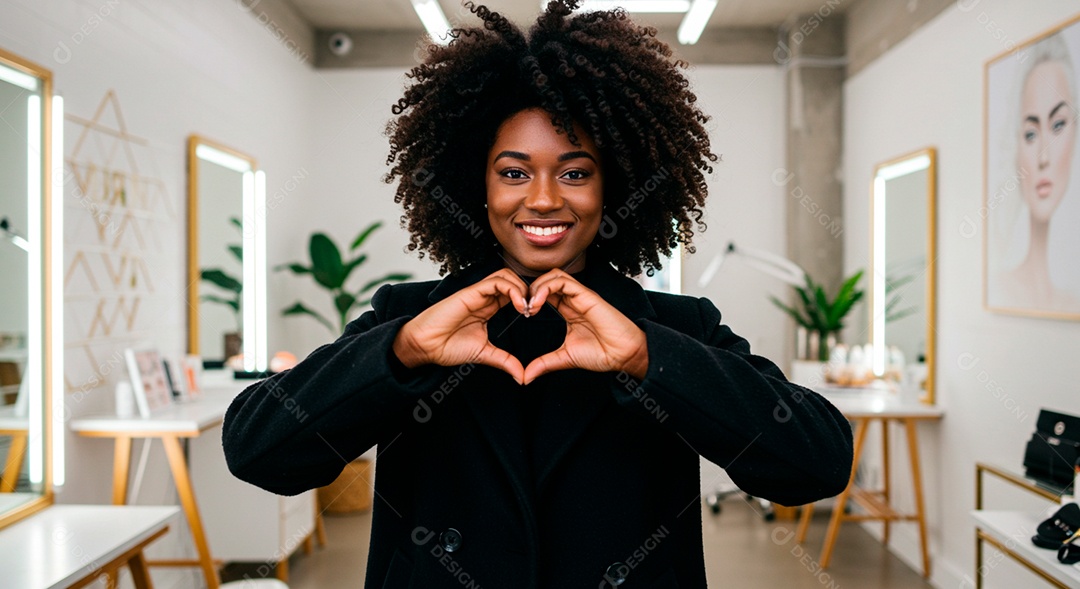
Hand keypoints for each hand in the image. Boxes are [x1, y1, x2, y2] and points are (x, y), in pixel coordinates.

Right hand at [393, 269, 529, 383]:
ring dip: (522, 288)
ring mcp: (477, 293)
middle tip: (534, 310)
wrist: (426, 346)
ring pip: (506, 276)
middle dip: (528, 291)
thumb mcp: (484, 354)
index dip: (527, 300)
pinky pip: (496, 282)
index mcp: (488, 307)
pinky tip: (518, 306)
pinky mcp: (471, 292)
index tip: (533, 316)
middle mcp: (484, 297)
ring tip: (527, 308)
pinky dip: (512, 290)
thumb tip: (522, 377)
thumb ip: (505, 361)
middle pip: (513, 279)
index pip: (513, 292)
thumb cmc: (448, 347)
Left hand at [522, 269, 647, 384]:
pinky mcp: (586, 295)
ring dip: (537, 287)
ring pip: (553, 276)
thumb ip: (544, 364)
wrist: (623, 355)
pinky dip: (546, 287)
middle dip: (530, 290)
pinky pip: (562, 281)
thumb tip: (525, 377)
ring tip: (530, 306)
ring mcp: (580, 295)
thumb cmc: (602, 353)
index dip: (531, 299)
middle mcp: (574, 299)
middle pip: (547, 280)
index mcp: (569, 309)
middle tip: (523, 309)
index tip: (524, 314)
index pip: (546, 292)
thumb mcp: (564, 358)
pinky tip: (538, 303)